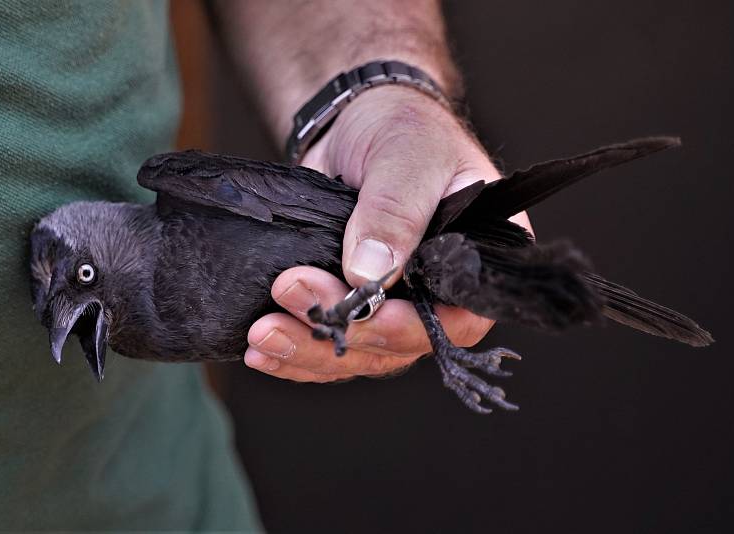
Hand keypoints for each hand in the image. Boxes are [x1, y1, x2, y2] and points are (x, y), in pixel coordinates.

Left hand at [245, 86, 531, 380]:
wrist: (356, 122)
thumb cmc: (402, 128)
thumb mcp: (407, 156)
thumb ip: (395, 211)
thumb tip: (368, 275)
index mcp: (473, 262)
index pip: (458, 320)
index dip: (409, 328)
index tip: (361, 311)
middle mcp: (437, 295)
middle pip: (397, 345)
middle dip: (342, 330)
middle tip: (291, 290)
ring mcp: (392, 305)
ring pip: (356, 353)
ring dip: (308, 348)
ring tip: (262, 333)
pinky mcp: (349, 305)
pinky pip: (326, 346)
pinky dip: (293, 353)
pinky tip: (259, 350)